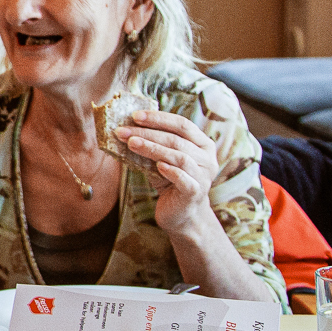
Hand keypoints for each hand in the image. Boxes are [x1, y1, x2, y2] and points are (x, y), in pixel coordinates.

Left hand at [116, 110, 221, 234]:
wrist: (181, 214)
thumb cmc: (170, 182)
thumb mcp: (160, 160)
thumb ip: (152, 146)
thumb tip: (125, 130)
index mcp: (202, 144)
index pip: (182, 124)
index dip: (159, 118)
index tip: (134, 115)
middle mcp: (207, 158)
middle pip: (176, 139)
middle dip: (148, 133)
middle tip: (124, 131)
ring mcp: (203, 176)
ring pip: (179, 156)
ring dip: (153, 148)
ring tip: (132, 144)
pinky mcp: (195, 192)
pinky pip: (183, 178)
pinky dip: (170, 171)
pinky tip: (157, 166)